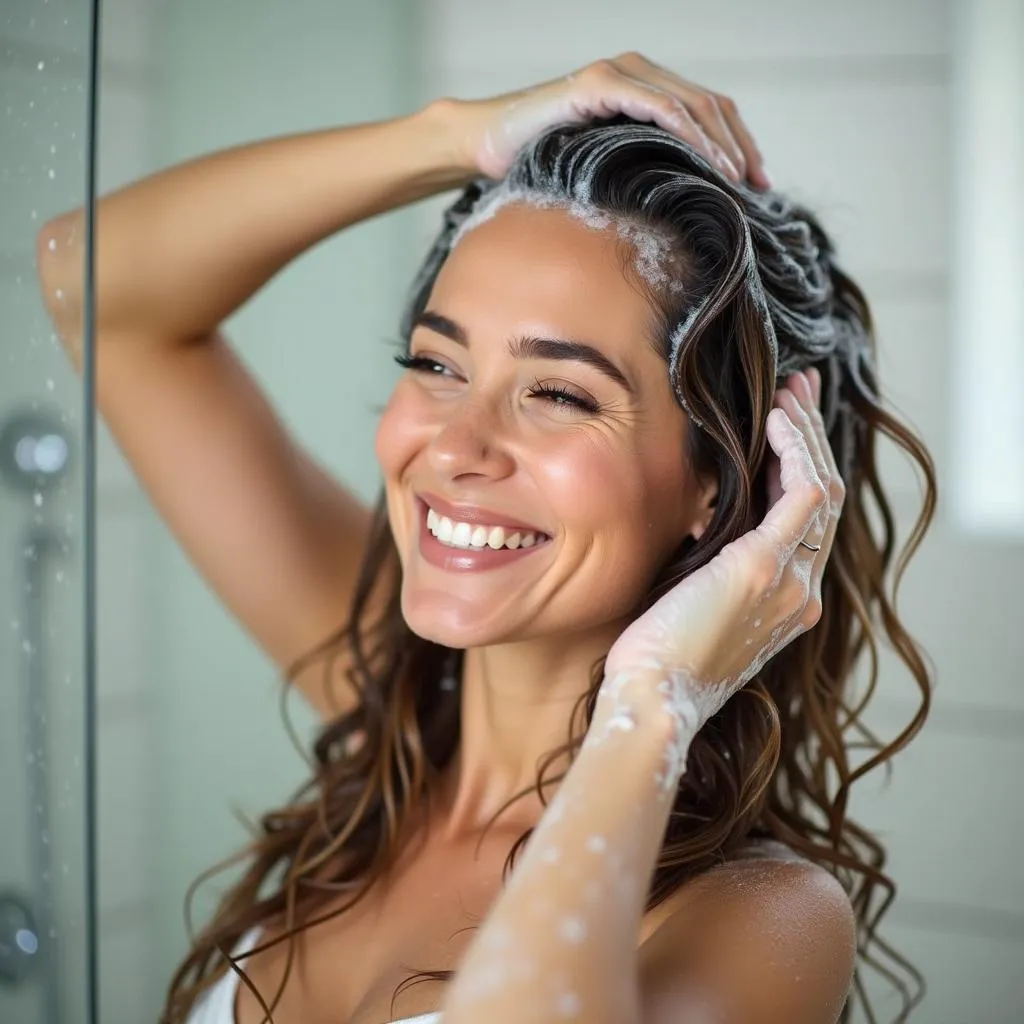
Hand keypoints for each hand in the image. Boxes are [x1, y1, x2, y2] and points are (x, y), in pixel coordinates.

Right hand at [443, 52, 768, 185]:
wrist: (488, 144)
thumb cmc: (540, 162)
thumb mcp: (604, 169)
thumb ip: (640, 171)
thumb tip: (679, 211)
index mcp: (645, 90)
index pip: (708, 111)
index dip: (739, 144)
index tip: (758, 184)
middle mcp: (638, 73)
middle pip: (711, 104)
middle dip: (741, 147)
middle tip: (760, 187)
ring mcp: (620, 73)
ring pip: (691, 103)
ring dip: (721, 144)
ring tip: (737, 180)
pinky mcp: (599, 85)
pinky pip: (658, 106)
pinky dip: (687, 134)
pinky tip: (706, 162)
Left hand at [603, 369, 843, 737]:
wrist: (653, 699)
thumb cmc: (658, 658)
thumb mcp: (694, 602)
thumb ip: (713, 565)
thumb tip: (701, 522)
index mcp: (786, 598)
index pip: (807, 517)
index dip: (800, 463)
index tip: (786, 422)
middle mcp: (802, 589)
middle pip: (824, 494)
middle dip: (811, 436)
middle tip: (800, 389)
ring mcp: (792, 579)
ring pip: (821, 486)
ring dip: (804, 434)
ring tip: (789, 391)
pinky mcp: (767, 567)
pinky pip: (804, 493)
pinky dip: (794, 450)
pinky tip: (776, 419)